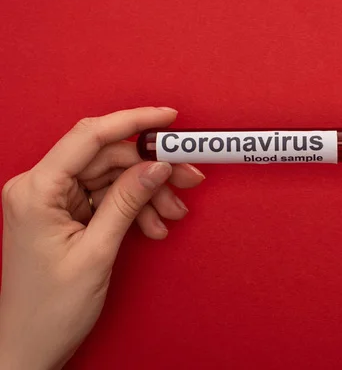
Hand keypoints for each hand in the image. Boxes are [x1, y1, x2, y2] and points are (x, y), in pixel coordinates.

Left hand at [0, 107, 203, 369]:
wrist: (30, 346)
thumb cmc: (49, 308)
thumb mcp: (97, 252)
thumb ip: (126, 202)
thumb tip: (158, 166)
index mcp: (37, 189)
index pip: (90, 136)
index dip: (134, 121)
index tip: (169, 118)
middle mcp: (42, 187)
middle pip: (108, 159)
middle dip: (152, 170)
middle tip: (189, 180)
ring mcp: (54, 200)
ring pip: (113, 178)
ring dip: (148, 194)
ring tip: (172, 215)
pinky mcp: (67, 213)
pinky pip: (108, 198)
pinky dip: (135, 209)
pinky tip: (153, 227)